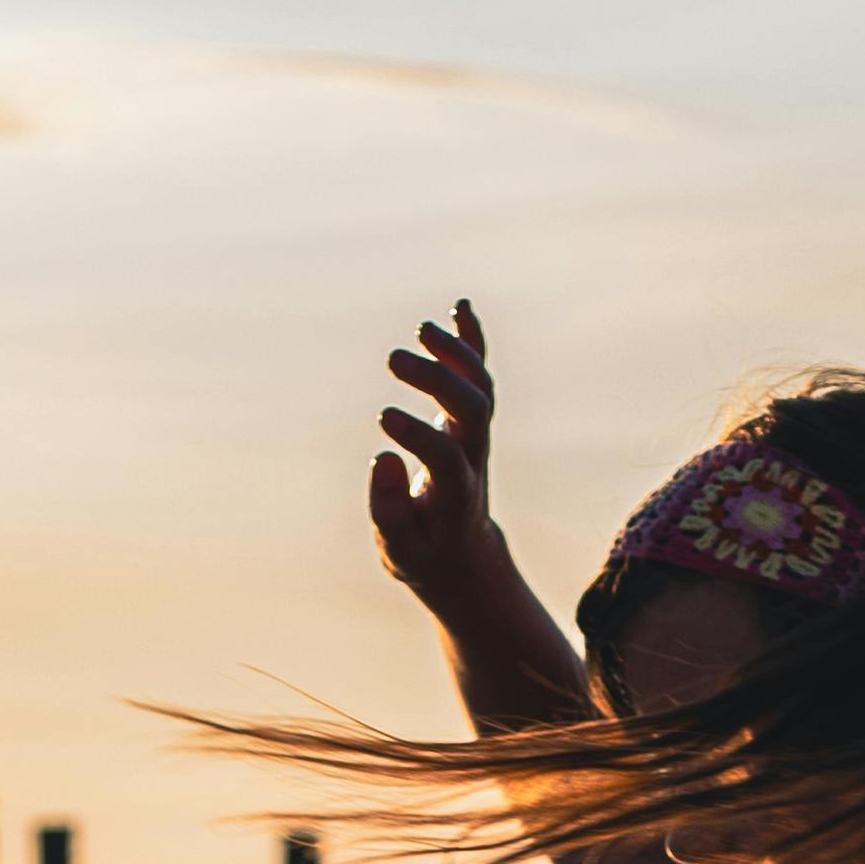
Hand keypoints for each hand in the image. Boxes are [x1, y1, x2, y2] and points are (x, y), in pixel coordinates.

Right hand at [370, 300, 501, 621]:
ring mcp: (476, 437)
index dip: (420, 435)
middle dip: (439, 380)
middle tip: (393, 360)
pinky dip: (473, 342)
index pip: (447, 457)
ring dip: (456, 354)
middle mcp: (474, 459)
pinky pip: (479, 376)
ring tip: (420, 331)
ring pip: (481, 388)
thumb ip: (390, 512)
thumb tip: (385, 459)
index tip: (383, 418)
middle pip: (473, 410)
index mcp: (456, 496)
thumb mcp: (402, 551)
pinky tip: (461, 308)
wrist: (464, 556)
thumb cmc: (426, 554)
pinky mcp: (470, 421)